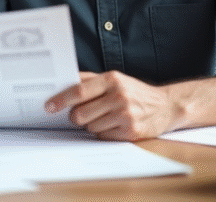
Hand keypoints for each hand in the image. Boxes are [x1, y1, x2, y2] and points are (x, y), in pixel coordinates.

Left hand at [44, 71, 173, 140]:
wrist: (166, 106)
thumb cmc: (134, 91)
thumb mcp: (115, 79)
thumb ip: (90, 80)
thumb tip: (63, 83)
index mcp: (112, 80)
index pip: (79, 91)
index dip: (61, 100)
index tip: (49, 106)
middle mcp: (119, 97)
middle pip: (81, 114)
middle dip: (75, 117)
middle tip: (78, 114)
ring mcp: (126, 116)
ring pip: (90, 127)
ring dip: (91, 124)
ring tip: (104, 117)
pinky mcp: (131, 133)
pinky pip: (103, 136)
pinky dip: (103, 132)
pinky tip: (113, 125)